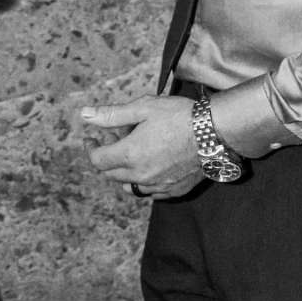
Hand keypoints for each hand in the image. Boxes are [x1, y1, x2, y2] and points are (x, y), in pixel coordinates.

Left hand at [80, 96, 202, 199]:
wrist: (216, 132)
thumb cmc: (180, 116)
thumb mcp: (143, 107)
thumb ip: (112, 114)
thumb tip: (85, 115)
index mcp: (130, 155)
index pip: (98, 160)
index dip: (91, 148)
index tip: (93, 138)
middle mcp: (142, 176)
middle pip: (111, 174)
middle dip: (108, 156)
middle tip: (117, 136)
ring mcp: (158, 186)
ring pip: (130, 186)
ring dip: (124, 170)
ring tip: (134, 150)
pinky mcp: (174, 191)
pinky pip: (150, 193)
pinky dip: (144, 181)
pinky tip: (152, 163)